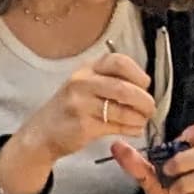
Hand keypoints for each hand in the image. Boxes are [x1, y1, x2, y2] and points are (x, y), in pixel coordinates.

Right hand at [2, 54, 157, 193]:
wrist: (43, 132)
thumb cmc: (70, 108)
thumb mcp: (85, 86)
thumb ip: (110, 81)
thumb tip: (144, 88)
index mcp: (87, 69)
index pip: (118, 61)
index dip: (138, 73)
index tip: (145, 85)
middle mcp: (83, 82)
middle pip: (124, 87)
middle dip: (144, 100)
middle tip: (150, 108)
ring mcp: (81, 104)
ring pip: (122, 110)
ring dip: (139, 117)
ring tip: (142, 121)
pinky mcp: (83, 125)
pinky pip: (115, 126)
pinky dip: (130, 128)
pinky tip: (134, 130)